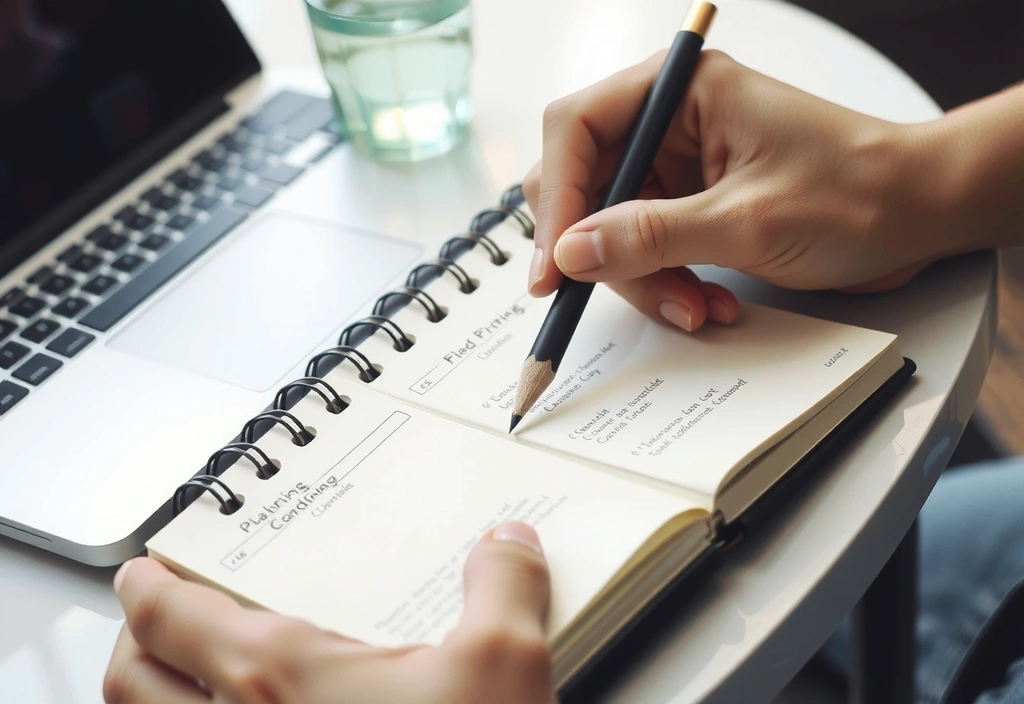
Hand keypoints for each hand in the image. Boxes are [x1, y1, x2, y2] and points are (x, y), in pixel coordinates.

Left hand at [104, 522, 556, 703]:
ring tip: (191, 679)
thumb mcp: (504, 667)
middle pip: (131, 680)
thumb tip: (506, 543)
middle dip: (134, 639)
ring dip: (154, 698)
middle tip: (155, 617)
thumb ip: (503, 587)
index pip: (169, 616)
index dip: (147, 584)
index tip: (146, 569)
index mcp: (276, 679)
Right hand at [524, 50, 947, 330]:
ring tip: (693, 308)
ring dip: (643, 279)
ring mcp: (679, 165)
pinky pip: (647, 248)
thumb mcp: (746, 221)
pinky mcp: (691, 204)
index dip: (556, 200)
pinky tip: (706, 302)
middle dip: (603, 250)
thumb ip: (650, 236)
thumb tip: (571, 254)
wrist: (918, 213)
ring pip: (612, 227)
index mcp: (681, 92)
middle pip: (585, 183)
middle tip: (621, 294)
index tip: (554, 266)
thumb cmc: (857, 191)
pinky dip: (666, 283)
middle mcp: (671, 122)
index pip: (577, 129)